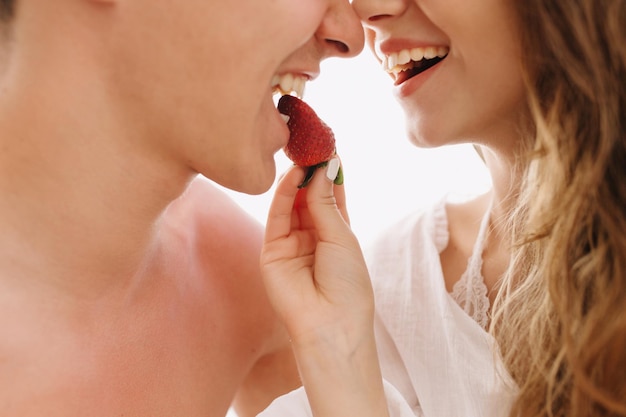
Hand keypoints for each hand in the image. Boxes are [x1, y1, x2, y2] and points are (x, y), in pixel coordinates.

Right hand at [260, 158, 373, 347]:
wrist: (330, 324)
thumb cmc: (348, 284)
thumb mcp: (342, 237)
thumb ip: (325, 202)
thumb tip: (322, 167)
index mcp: (336, 233)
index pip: (331, 195)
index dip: (329, 171)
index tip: (330, 145)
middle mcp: (312, 234)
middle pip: (309, 194)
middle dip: (312, 169)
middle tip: (313, 140)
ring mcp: (291, 241)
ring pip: (292, 201)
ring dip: (298, 176)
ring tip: (304, 150)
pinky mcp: (272, 249)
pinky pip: (277, 215)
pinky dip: (284, 193)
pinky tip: (294, 173)